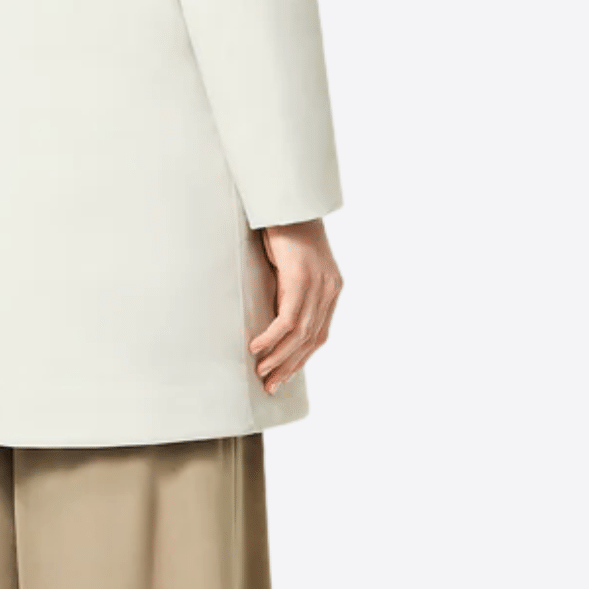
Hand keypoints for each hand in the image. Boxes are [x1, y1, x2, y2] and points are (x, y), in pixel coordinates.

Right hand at [248, 217, 342, 393]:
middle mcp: (330, 290)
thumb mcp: (291, 265)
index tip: (284, 375)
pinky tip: (257, 348)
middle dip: (290, 366)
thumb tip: (271, 316)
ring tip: (261, 372)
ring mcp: (318, 285)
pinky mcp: (301, 279)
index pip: (320, 334)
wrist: (287, 202)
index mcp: (331, 289)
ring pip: (300, 334)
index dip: (301, 358)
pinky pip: (287, 319)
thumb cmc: (285, 230)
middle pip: (312, 339)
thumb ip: (290, 290)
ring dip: (279, 357)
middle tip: (271, 385)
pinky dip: (271, 337)